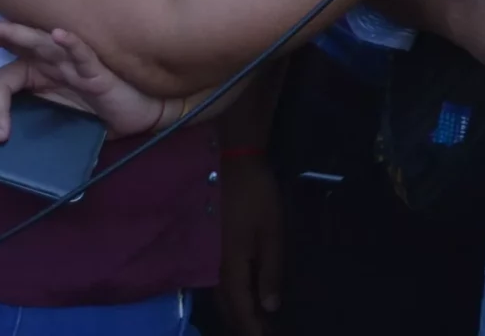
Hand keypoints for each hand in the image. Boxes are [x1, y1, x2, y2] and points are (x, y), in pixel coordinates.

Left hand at [0, 19, 178, 140]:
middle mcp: (54, 65)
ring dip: (16, 34)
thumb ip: (35, 120)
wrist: (145, 113)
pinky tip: (60, 34)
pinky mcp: (99, 72)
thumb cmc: (102, 114)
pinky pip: (83, 54)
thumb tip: (2, 143)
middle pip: (16, 45)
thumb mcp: (58, 121)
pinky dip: (71, 44)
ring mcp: (76, 65)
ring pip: (42, 44)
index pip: (4, 77)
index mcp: (40, 76)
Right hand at [215, 154, 283, 335]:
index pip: (240, 307)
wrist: (234, 166)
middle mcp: (217, 267)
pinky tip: (244, 296)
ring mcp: (213, 257)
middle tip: (263, 334)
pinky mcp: (215, 248)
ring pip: (223, 296)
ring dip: (238, 312)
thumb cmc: (257, 198)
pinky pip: (221, 283)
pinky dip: (233, 296)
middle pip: (228, 306)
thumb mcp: (271, 232)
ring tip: (256, 322)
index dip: (252, 327)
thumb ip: (271, 270)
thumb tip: (270, 307)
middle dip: (244, 324)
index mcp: (232, 266)